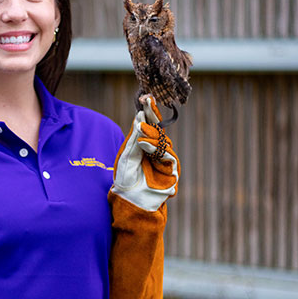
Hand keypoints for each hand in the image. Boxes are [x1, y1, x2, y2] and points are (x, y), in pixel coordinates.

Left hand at [109, 95, 179, 211]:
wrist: (131, 201)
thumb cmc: (126, 179)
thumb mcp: (126, 156)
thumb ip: (134, 139)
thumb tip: (138, 118)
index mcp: (144, 144)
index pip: (148, 124)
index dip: (148, 111)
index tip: (145, 97)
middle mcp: (156, 150)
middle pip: (158, 128)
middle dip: (153, 114)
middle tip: (147, 101)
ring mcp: (165, 160)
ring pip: (163, 141)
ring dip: (151, 133)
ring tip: (140, 128)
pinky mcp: (171, 171)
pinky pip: (167, 156)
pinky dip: (156, 148)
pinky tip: (145, 144)